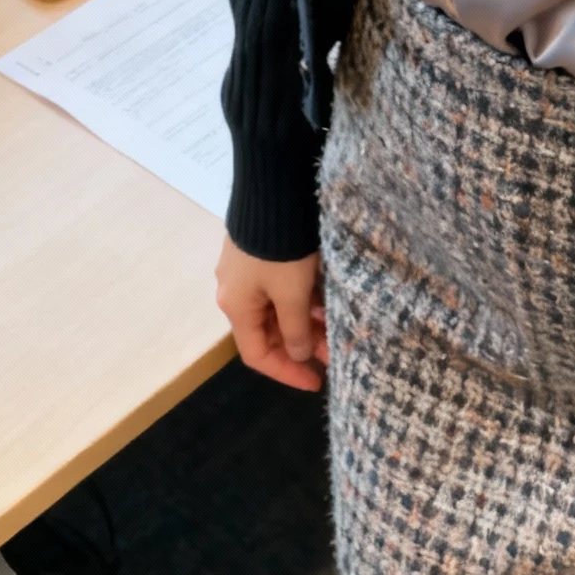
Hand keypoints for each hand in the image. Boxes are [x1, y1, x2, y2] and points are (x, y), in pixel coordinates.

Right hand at [215, 237, 326, 391]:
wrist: (274, 192)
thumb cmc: (281, 251)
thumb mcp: (292, 294)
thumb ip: (295, 330)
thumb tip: (297, 354)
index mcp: (236, 306)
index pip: (257, 355)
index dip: (286, 372)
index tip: (317, 382)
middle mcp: (237, 291)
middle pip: (270, 331)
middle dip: (303, 344)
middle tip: (336, 351)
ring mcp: (248, 271)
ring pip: (279, 309)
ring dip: (307, 321)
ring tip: (338, 327)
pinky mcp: (263, 253)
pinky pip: (282, 288)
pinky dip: (303, 299)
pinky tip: (328, 300)